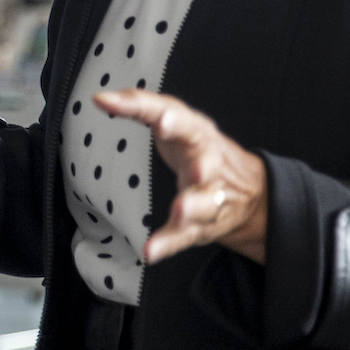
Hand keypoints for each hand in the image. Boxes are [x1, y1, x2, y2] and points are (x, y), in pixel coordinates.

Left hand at [92, 88, 267, 262]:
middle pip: (209, 164)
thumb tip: (100, 97)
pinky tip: (151, 251)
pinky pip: (186, 235)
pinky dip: (169, 244)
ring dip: (193, 207)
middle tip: (199, 170)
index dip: (175, 122)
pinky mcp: (203, 224)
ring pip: (204, 203)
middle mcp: (209, 163)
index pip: (187, 123)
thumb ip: (139, 106)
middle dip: (204, 166)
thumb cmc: (196, 146)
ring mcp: (209, 196)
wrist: (248, 190)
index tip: (162, 121)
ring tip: (180, 211)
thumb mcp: (173, 118)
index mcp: (199, 133)